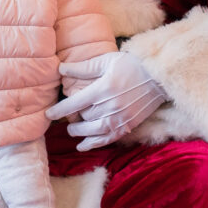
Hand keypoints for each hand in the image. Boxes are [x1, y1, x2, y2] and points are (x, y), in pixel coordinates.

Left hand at [46, 52, 167, 150]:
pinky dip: (94, 144)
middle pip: (83, 119)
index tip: (48, 114)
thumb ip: (83, 68)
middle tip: (66, 119)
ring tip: (73, 131)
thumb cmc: (131, 65)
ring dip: (80, 133)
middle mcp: (110, 106)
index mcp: (103, 89)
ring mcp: (120, 118)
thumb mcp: (106, 61)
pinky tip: (84, 146)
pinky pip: (108, 139)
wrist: (158, 76)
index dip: (59, 110)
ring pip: (93, 132)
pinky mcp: (128, 125)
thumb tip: (61, 69)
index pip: (75, 104)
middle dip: (72, 120)